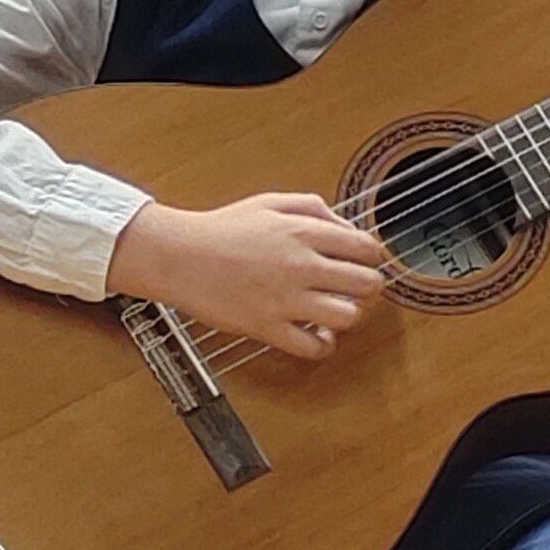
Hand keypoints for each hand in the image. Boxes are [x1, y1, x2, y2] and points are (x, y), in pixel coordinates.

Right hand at [106, 192, 386, 361]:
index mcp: (304, 232)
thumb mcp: (271, 202)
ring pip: (348, 317)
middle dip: (367, 287)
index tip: (360, 262)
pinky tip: (316, 333)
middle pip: (367, 284)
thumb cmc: (222, 228)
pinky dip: (323, 344)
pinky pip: (314, 347)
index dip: (370, 257)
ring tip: (334, 310)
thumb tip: (346, 227)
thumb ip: (314, 208)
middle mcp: (301, 266)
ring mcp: (285, 299)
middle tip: (353, 288)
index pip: (367, 249)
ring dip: (347, 315)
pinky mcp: (268, 327)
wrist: (180, 256)